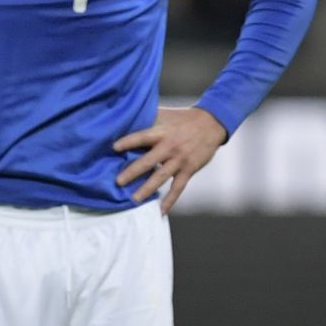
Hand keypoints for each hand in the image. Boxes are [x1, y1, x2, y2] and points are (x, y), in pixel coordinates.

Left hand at [113, 106, 227, 212]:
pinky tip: (160, 210)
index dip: (128, 142)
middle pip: (149, 161)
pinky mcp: (189, 170)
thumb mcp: (164, 115)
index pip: (142, 137)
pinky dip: (170, 200)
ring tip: (134, 199)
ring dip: (147, 189)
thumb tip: (125, 120)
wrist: (211, 124)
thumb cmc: (182, 118)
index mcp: (162, 132)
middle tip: (118, 182)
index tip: (114, 148)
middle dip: (132, 172)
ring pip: (161, 177)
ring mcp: (180, 160)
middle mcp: (170, 147)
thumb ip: (147, 120)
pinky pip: (178, 188)